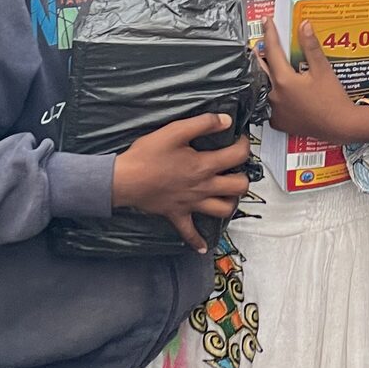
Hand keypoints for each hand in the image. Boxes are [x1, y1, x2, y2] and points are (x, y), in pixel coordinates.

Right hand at [112, 112, 252, 251]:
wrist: (124, 180)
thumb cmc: (147, 154)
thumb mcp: (175, 130)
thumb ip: (203, 123)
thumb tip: (226, 120)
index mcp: (204, 165)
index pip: (238, 156)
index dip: (244, 145)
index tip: (239, 139)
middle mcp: (203, 187)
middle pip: (238, 187)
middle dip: (243, 177)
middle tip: (235, 169)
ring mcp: (192, 204)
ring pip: (223, 210)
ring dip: (230, 203)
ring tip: (227, 194)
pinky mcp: (177, 215)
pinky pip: (189, 233)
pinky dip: (197, 241)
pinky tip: (203, 247)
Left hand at [262, 20, 368, 145]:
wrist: (340, 126)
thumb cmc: (333, 98)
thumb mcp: (323, 69)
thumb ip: (311, 46)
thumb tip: (304, 25)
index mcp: (284, 80)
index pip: (272, 50)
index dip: (270, 33)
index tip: (267, 21)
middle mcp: (274, 95)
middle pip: (261, 68)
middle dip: (261, 54)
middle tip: (263, 43)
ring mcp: (274, 110)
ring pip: (264, 87)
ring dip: (266, 75)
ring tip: (271, 65)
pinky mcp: (278, 122)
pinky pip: (269, 105)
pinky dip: (272, 95)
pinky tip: (278, 90)